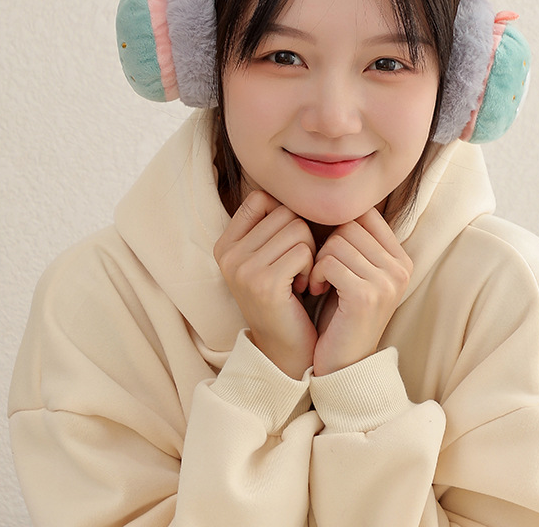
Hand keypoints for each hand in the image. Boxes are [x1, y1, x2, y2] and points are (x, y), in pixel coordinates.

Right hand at [214, 190, 316, 378]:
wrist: (286, 350)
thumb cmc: (287, 297)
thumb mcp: (271, 257)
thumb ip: (275, 224)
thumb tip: (304, 186)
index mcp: (225, 244)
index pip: (262, 198)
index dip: (286, 216)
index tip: (290, 245)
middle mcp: (227, 254)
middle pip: (284, 211)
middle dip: (303, 236)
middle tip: (300, 266)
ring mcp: (242, 268)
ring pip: (297, 228)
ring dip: (311, 252)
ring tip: (302, 277)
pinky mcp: (263, 283)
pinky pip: (303, 250)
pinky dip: (313, 267)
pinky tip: (305, 288)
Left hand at [308, 208, 411, 375]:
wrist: (343, 364)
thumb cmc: (342, 314)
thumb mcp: (355, 272)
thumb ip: (354, 241)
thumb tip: (330, 199)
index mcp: (401, 258)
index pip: (365, 214)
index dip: (338, 225)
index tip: (328, 250)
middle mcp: (400, 268)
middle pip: (349, 224)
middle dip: (327, 244)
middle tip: (320, 269)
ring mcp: (387, 282)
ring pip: (337, 241)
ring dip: (319, 261)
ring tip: (319, 282)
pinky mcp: (367, 296)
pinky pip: (330, 262)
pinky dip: (317, 274)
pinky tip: (317, 290)